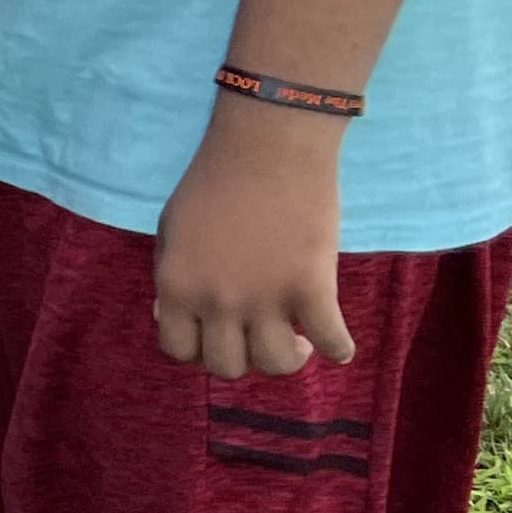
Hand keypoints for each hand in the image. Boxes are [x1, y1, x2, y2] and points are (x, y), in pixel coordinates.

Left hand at [152, 106, 353, 376]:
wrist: (267, 146)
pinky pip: (331, 340)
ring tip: (298, 341)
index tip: (218, 334)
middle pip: (226, 366)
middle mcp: (216, 301)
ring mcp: (265, 298)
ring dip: (287, 359)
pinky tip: (339, 348)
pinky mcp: (311, 287)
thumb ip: (172, 278)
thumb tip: (171, 317)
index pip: (179, 351)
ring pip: (275, 363)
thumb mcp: (171, 232)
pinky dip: (339, 350)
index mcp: (176, 286)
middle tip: (259, 337)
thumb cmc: (216, 181)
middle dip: (243, 357)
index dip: (198, 349)